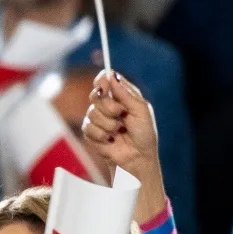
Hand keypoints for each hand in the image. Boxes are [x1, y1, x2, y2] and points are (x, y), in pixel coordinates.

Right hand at [81, 71, 166, 222]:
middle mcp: (108, 106)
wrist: (137, 158)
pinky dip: (101, 135)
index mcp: (122, 96)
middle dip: (108, 106)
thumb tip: (112, 76)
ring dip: (108, 124)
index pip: (105, 80)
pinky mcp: (91, 134)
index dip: (102, 80)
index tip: (104, 85)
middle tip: (120, 114)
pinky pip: (88, 128)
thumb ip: (126, 93)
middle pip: (96, 95)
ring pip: (91, 113)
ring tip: (118, 132)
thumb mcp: (140, 109)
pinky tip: (111, 141)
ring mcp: (98, 119)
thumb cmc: (144, 134)